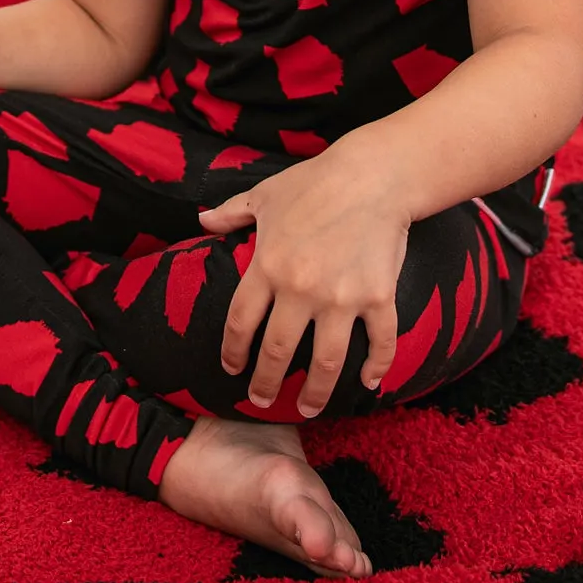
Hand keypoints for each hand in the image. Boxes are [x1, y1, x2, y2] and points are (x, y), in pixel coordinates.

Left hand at [199, 149, 409, 416]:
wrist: (372, 174)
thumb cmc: (314, 181)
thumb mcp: (264, 195)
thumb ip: (231, 213)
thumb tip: (202, 220)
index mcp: (267, 266)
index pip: (241, 322)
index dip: (233, 352)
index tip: (231, 369)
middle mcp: (301, 288)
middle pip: (278, 351)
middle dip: (267, 382)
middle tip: (262, 400)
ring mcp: (341, 297)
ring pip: (326, 361)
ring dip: (317, 392)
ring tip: (310, 407)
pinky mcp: (378, 296)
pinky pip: (379, 342)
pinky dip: (377, 367)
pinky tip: (369, 383)